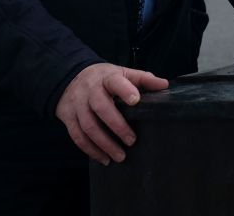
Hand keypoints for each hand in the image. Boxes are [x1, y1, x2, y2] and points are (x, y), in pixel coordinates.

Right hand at [54, 63, 168, 165]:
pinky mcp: (69, 118)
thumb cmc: (103, 79)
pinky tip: (103, 158)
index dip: (125, 90)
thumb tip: (164, 85)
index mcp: (106, 78)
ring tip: (119, 156)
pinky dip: (90, 150)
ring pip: (88, 126)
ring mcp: (78, 105)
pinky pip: (78, 136)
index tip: (136, 100)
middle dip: (117, 126)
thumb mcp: (122, 73)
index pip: (115, 81)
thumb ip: (142, 79)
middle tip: (131, 141)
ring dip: (104, 144)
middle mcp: (90, 91)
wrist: (71, 78)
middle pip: (101, 107)